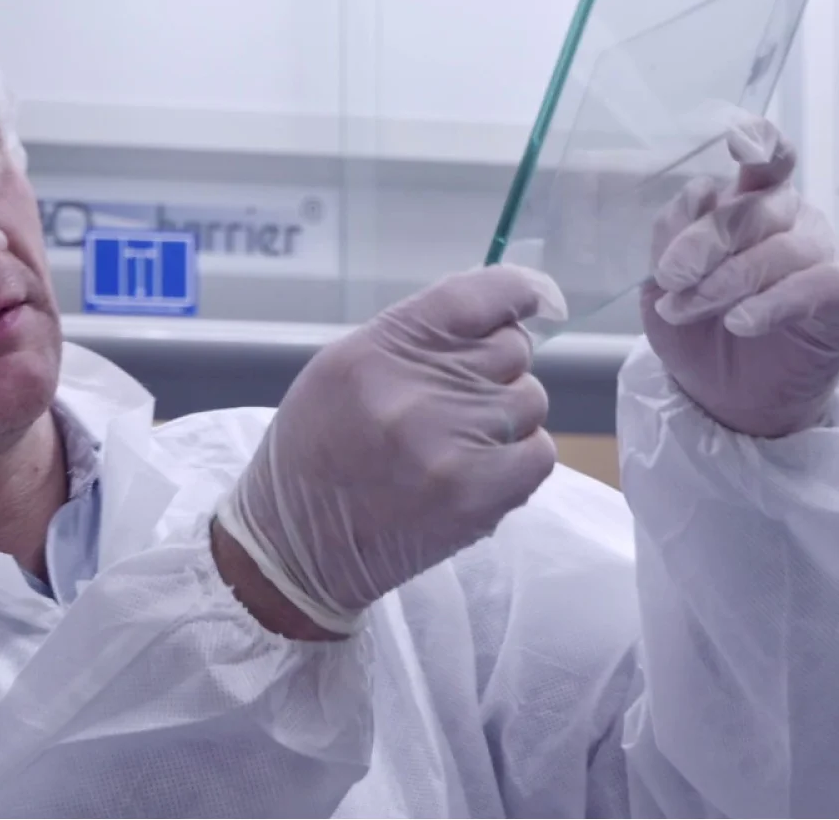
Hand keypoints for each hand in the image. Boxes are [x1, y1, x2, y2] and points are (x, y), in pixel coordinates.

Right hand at [215, 265, 564, 636]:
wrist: (298, 547)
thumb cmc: (318, 450)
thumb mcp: (342, 370)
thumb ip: (416, 338)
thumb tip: (502, 314)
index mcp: (376, 351)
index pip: (476, 296)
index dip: (519, 291)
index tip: (535, 300)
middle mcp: (416, 391)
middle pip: (512, 349)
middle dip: (492, 370)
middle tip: (451, 401)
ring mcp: (451, 445)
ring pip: (528, 400)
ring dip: (502, 418)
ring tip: (451, 443)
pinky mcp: (480, 494)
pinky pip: (539, 451)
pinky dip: (516, 460)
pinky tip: (473, 471)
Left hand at [642, 116, 838, 438]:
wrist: (729, 398)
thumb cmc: (700, 334)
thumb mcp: (665, 287)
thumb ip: (670, 242)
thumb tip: (690, 204)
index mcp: (748, 206)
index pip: (762, 163)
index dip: (759, 145)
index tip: (740, 140)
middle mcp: (790, 221)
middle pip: (754, 208)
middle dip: (704, 242)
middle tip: (670, 277)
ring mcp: (823, 254)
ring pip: (779, 248)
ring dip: (725, 281)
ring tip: (688, 309)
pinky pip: (816, 284)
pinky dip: (772, 302)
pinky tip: (741, 322)